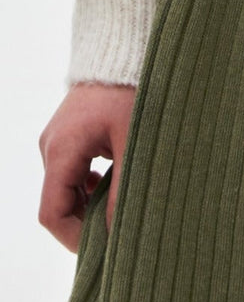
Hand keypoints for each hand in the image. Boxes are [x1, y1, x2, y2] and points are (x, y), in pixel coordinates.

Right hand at [37, 82, 137, 251]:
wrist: (127, 50)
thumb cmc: (133, 92)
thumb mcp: (133, 145)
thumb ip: (125, 191)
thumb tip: (118, 235)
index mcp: (61, 150)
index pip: (52, 213)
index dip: (75, 240)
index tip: (106, 252)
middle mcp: (52, 148)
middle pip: (58, 205)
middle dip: (86, 226)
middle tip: (122, 235)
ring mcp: (58, 141)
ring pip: (67, 192)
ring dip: (92, 207)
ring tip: (124, 210)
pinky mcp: (71, 137)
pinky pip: (74, 175)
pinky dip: (93, 189)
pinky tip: (117, 187)